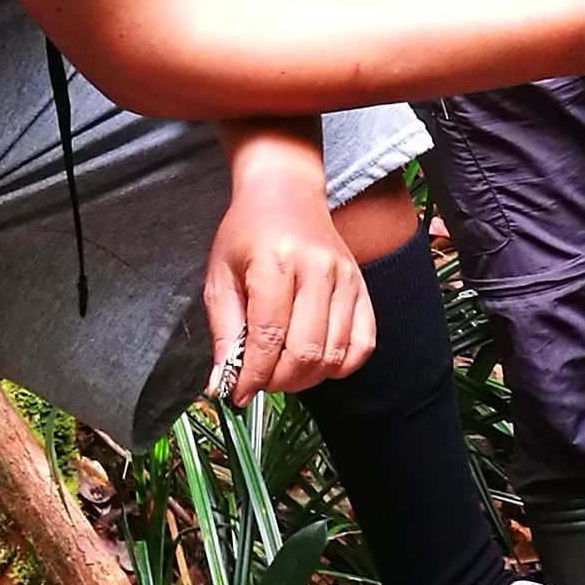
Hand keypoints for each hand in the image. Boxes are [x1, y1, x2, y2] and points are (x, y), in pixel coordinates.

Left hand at [200, 168, 375, 404]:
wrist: (286, 192)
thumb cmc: (247, 232)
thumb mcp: (219, 276)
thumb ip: (223, 332)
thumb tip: (223, 383)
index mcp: (276, 263)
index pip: (269, 337)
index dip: (253, 375)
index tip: (239, 392)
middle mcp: (318, 270)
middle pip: (306, 352)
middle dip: (279, 381)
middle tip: (260, 381)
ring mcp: (346, 278)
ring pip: (335, 354)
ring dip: (307, 378)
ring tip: (284, 371)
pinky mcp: (362, 287)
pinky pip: (364, 344)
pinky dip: (342, 365)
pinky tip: (317, 362)